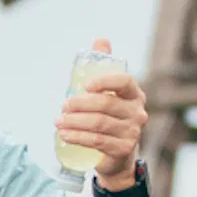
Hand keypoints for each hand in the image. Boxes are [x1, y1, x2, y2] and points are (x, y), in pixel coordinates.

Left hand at [58, 67, 151, 186]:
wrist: (117, 156)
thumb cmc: (109, 118)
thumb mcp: (108, 93)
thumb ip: (104, 67)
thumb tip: (101, 40)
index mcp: (135, 94)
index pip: (123, 81)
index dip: (104, 81)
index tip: (84, 86)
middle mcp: (138, 112)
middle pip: (105, 104)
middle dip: (79, 104)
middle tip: (63, 106)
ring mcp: (132, 132)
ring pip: (99, 123)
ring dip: (74, 122)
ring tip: (58, 121)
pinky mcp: (123, 149)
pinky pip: (97, 141)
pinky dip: (77, 137)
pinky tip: (64, 135)